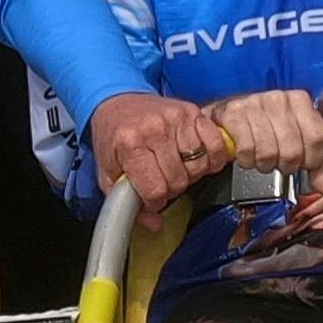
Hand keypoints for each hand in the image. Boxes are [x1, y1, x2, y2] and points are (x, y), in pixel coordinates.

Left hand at [90, 91, 224, 215]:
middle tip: (163, 182)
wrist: (117, 100)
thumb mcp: (107, 171)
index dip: (155, 201)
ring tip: (178, 169)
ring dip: (191, 174)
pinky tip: (201, 160)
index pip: (155, 189)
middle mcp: (154, 130)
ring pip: (199, 165)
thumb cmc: (113, 135)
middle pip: (179, 180)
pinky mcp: (192, 111)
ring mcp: (176, 119)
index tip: (152, 197)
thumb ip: (124, 201)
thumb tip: (153, 223)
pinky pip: (215, 144)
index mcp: (130, 145)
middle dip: (171, 189)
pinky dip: (213, 158)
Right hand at [210, 88, 322, 181]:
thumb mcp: (294, 138)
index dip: (312, 160)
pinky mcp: (234, 114)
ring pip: (269, 152)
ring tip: (263, 158)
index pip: (317, 138)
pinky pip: (247, 150)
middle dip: (286, 166)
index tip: (305, 164)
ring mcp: (255, 104)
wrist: (230, 113)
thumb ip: (313, 162)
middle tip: (280, 163)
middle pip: (293, 150)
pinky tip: (248, 155)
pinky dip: (247, 160)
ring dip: (265, 164)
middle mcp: (278, 99)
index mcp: (299, 100)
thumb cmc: (265, 125)